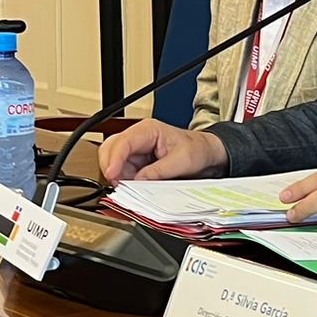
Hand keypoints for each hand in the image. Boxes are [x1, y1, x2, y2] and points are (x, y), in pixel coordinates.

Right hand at [98, 120, 227, 182]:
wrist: (205, 153)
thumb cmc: (197, 149)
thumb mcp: (183, 161)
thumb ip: (160, 171)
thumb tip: (139, 180)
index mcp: (148, 130)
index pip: (123, 142)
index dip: (114, 159)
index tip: (112, 174)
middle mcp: (138, 137)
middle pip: (110, 150)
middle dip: (112, 168)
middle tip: (120, 186)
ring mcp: (136, 150)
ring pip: (113, 162)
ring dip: (119, 177)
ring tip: (134, 187)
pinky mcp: (136, 162)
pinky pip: (122, 171)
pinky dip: (124, 180)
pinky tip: (135, 186)